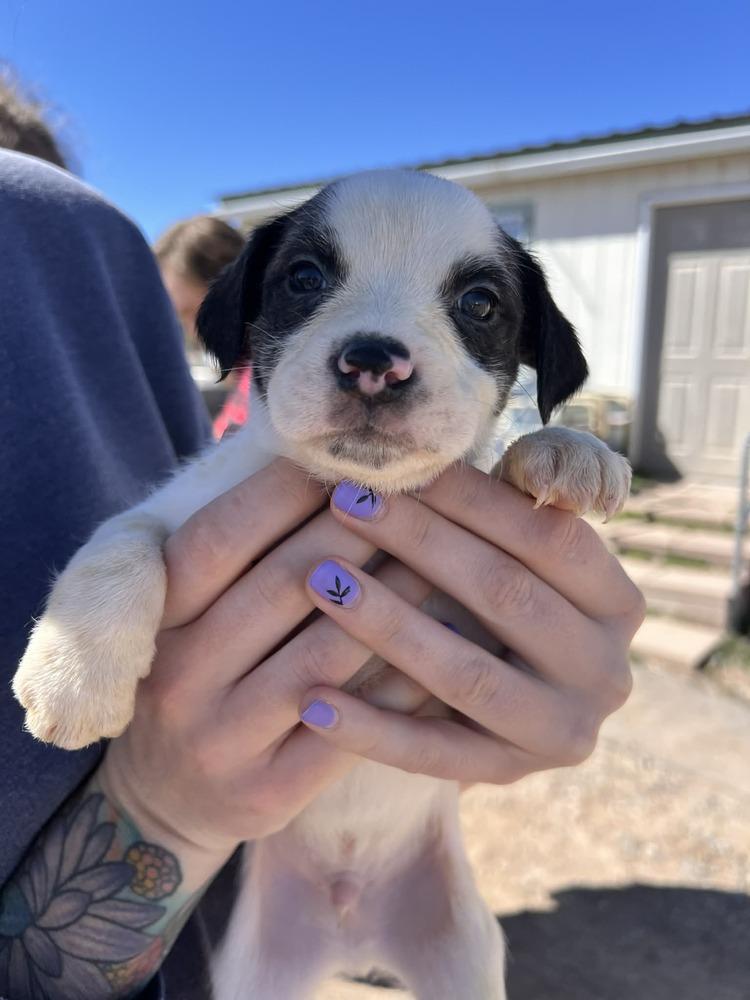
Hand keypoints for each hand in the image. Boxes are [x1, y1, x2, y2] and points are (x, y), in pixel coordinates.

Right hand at [98, 460, 431, 886]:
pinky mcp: (269, 790)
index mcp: (155, 618)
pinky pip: (354, 724)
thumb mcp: (187, 614)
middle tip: (415, 493)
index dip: (285, 490)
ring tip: (446, 554)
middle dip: (359, 529)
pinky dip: (403, 676)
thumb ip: (237, 553)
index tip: (346, 455)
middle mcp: (179, 676)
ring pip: (326, 651)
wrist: (165, 798)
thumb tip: (321, 467)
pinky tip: (445, 638)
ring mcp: (221, 738)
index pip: (220, 536)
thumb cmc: (196, 675)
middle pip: (285, 584)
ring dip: (396, 596)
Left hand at [295, 466, 644, 783]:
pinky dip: (370, 728)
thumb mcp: (533, 544)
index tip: (399, 467)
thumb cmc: (509, 591)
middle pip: (505, 596)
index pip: (548, 538)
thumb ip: (527, 495)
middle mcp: (604, 672)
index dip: (473, 498)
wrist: (515, 700)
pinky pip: (432, 753)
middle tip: (343, 504)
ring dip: (387, 624)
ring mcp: (559, 732)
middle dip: (418, 543)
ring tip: (320, 581)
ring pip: (466, 674)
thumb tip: (508, 466)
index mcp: (618, 603)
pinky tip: (312, 699)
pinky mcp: (507, 774)